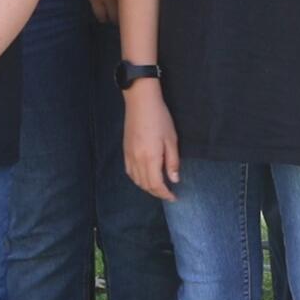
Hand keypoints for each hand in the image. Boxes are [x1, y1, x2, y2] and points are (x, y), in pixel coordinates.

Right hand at [122, 84, 179, 199]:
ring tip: (158, 187)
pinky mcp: (125, 151)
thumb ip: (172, 161)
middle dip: (157, 193)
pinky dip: (137, 179)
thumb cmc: (160, 118)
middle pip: (146, 185)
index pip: (156, 184)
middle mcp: (137, 160)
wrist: (141, 102)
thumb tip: (174, 179)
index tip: (174, 197)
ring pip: (136, 180)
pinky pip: (130, 172)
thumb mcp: (171, 139)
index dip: (165, 194)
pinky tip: (145, 177)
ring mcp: (129, 156)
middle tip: (169, 193)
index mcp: (150, 158)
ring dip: (147, 187)